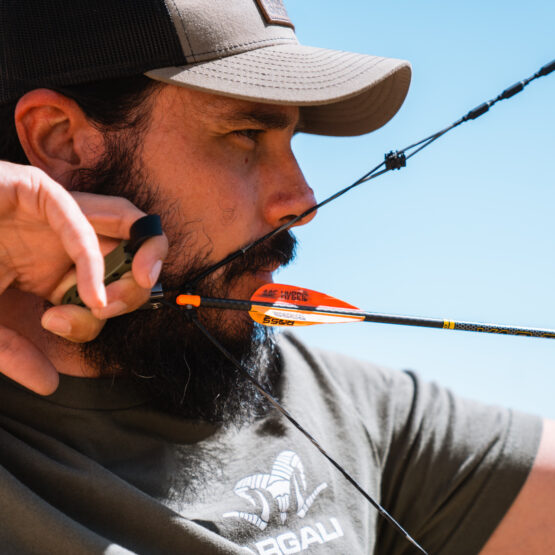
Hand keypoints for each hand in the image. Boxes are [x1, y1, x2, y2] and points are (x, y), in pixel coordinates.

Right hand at [0, 161, 167, 393]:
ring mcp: (58, 214)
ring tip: (140, 282)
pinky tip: (93, 295)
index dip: (106, 310)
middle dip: (136, 285)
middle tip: (108, 309)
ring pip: (126, 225)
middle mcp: (70, 240)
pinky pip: (77, 221)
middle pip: (132, 254)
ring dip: (144, 254)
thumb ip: (15, 353)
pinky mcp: (38, 191)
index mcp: (62, 267)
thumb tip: (50, 385)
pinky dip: (91, 259)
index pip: (112, 285)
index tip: (60, 326)